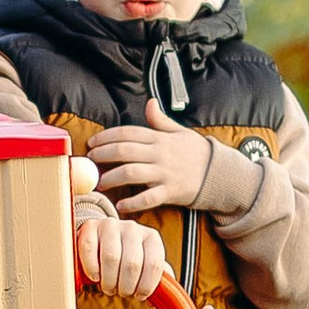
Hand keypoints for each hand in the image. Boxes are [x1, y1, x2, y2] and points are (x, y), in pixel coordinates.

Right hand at [74, 207, 168, 302]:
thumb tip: (166, 293)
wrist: (102, 237)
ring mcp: (111, 226)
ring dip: (109, 281)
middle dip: (126, 287)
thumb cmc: (127, 255)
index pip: (154, 265)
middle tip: (121, 292)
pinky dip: (92, 268)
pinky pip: (90, 250)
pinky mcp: (90, 227)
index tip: (139, 296)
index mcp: (152, 237)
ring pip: (111, 258)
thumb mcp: (146, 263)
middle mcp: (133, 228)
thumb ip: (159, 276)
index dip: (146, 286)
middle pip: (132, 264)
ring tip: (108, 287)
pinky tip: (95, 276)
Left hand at [87, 100, 214, 213]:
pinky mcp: (170, 192)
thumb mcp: (180, 132)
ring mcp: (165, 173)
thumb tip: (149, 103)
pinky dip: (132, 202)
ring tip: (99, 183)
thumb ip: (161, 120)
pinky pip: (148, 198)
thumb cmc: (196, 153)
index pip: (128, 133)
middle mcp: (160, 154)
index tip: (92, 142)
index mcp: (160, 138)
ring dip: (112, 178)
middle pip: (125, 151)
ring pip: (132, 173)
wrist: (219, 173)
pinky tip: (120, 205)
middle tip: (90, 161)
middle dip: (103, 155)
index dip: (106, 136)